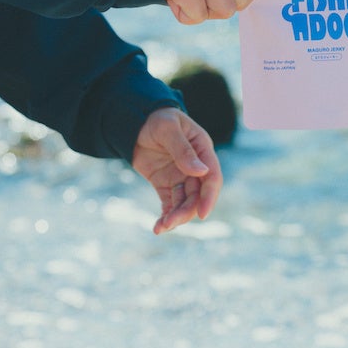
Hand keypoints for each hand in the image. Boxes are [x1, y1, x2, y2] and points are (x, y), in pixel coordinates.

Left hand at [132, 107, 223, 232]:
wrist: (136, 121)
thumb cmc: (157, 118)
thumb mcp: (168, 129)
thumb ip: (183, 150)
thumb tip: (201, 171)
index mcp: (203, 150)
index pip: (212, 177)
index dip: (209, 197)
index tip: (202, 214)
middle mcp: (195, 167)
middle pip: (198, 195)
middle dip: (186, 211)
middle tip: (169, 223)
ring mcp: (181, 176)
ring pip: (184, 203)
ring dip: (176, 217)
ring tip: (160, 228)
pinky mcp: (166, 184)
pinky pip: (169, 203)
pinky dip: (166, 216)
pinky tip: (158, 227)